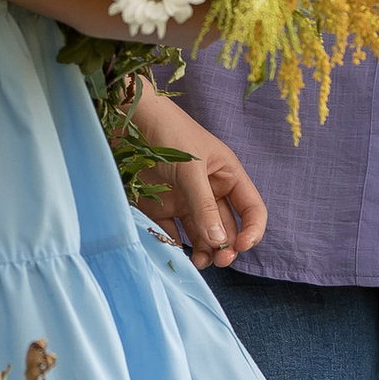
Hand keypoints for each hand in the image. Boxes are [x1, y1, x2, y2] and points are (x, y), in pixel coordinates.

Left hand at [130, 83, 267, 265]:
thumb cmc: (167, 132)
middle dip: (225, 246)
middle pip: (226, 227)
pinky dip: (174, 245)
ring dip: (203, 251)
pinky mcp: (160, 206)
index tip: (242, 246)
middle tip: (217, 260)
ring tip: (196, 262)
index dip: (252, 230)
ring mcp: (185, 199)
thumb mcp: (191, 168)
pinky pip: (172, 233)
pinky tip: (173, 251)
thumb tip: (220, 242)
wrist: (126, 117)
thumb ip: (205, 205)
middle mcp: (209, 189)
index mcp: (226, 175)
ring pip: (201, 234)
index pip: (250, 208)